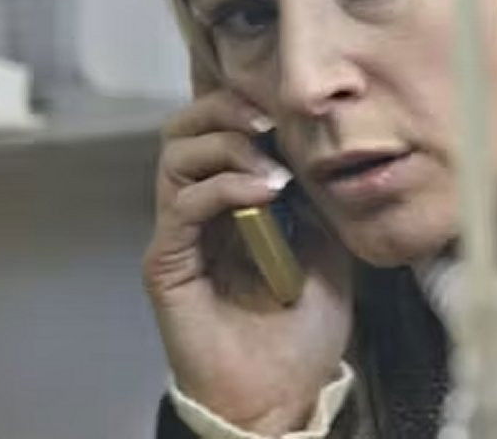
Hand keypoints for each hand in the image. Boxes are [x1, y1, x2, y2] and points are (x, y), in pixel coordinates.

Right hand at [143, 88, 351, 434]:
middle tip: (270, 119)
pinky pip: (183, 206)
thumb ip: (317, 197)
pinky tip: (266, 193)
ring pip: (176, 157)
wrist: (282, 392)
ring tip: (275, 167)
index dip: (242, 104)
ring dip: (228, 147)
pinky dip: (223, 187)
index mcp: (231, 200)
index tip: (286, 103)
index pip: (216, 129)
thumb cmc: (302, 327)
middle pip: (183, 130)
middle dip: (224, 110)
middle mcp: (197, 210)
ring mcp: (179, 235)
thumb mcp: (328, 245)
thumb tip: (321, 146)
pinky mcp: (167, 264)